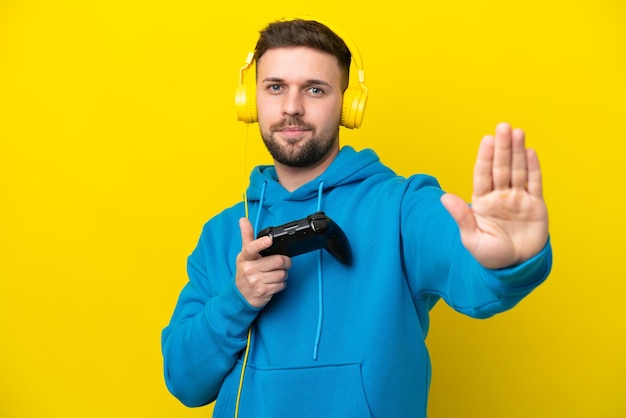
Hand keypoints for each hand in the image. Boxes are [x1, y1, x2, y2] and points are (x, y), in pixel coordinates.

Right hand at [235, 217, 291, 307]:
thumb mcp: (244, 254)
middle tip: (283, 262)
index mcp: (245, 257)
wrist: (240, 295)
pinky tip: (273, 283)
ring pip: (282, 273)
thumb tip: (243, 219)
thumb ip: (247, 236)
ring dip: (283, 274)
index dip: (261, 243)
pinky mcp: (263, 292)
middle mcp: (249, 269)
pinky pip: (281, 284)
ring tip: (275, 274)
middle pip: (278, 260)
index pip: (252, 248)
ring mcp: (255, 281)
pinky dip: (281, 284)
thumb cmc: (245, 271)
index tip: (269, 240)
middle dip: (285, 262)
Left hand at [440, 122, 548, 268]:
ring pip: (518, 171)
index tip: (486, 140)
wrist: (515, 267)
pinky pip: (534, 183)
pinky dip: (533, 168)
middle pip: (501, 167)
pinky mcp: (535, 206)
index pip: (483, 175)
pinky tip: (530, 152)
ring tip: (517, 132)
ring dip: (518, 152)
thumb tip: (444, 197)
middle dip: (502, 147)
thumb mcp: (471, 238)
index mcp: (482, 202)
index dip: (485, 157)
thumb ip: (461, 216)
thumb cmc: (490, 255)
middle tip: (503, 126)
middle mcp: (500, 196)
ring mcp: (518, 199)